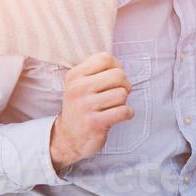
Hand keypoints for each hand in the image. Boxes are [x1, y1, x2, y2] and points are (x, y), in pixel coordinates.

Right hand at [49, 52, 132, 173]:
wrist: (68, 137)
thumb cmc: (82, 106)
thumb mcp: (80, 84)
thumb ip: (97, 70)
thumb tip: (121, 64)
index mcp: (74, 76)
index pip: (105, 58)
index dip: (116, 67)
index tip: (112, 79)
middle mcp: (77, 89)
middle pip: (118, 75)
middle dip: (124, 85)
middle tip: (116, 95)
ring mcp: (85, 106)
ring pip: (122, 94)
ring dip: (123, 102)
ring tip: (111, 107)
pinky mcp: (95, 123)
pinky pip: (124, 111)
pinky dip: (126, 114)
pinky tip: (115, 117)